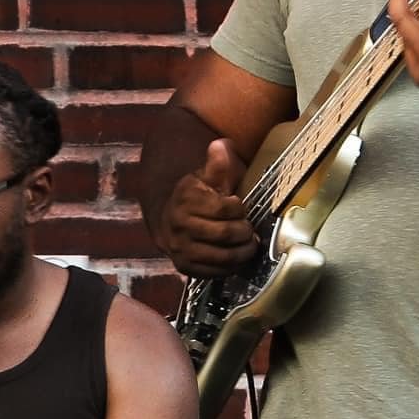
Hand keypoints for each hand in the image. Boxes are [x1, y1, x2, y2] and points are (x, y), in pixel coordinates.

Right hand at [156, 137, 257, 278]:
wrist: (168, 220)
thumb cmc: (194, 197)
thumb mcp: (205, 177)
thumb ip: (216, 163)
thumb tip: (221, 145)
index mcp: (186, 200)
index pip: (225, 209)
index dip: (239, 209)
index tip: (240, 208)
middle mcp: (180, 226)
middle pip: (226, 234)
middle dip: (245, 232)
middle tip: (249, 229)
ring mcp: (181, 249)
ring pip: (224, 257)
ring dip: (244, 252)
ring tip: (249, 244)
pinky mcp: (185, 267)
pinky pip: (216, 272)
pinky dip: (232, 267)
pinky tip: (237, 257)